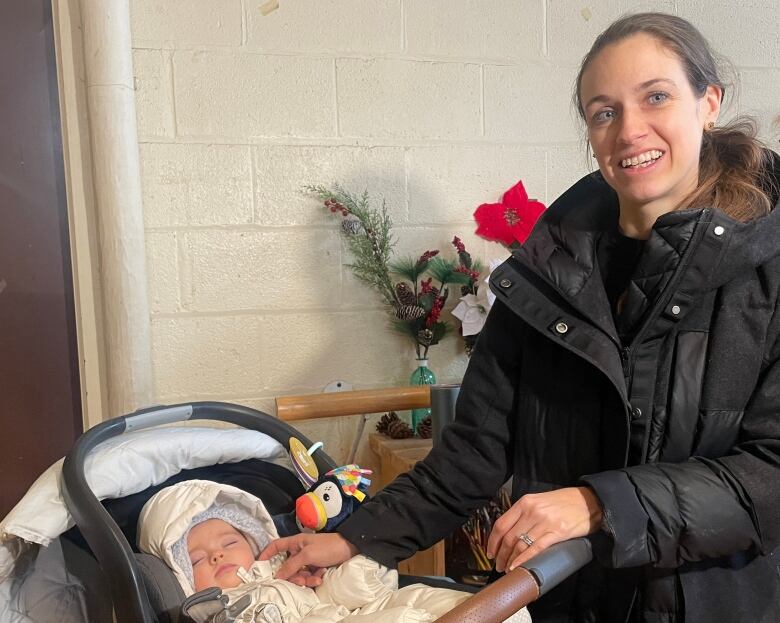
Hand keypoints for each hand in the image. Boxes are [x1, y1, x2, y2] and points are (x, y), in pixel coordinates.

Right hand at [259, 532, 358, 584]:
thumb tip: (277, 576)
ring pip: (298, 574)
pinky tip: (321, 577)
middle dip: (293, 576)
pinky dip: (313, 579)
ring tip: (315, 579)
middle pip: (286, 567)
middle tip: (301, 580)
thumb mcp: (308, 555)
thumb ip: (291, 565)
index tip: (259, 566)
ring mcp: (307, 559)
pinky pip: (308, 576)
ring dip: (305, 579)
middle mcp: (299, 551)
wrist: (349, 549)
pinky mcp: (315, 566)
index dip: (266, 554)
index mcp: (294, 543)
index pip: (275, 546)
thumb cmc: (328, 547)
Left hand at [486, 487, 602, 572]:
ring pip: (520, 544)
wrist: (589, 502)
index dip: (493, 541)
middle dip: (501, 554)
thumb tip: (509, 532)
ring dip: (510, 560)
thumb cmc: (563, 502)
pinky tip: (518, 567)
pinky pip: (535, 549)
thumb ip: (524, 513)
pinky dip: (524, 560)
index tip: (490, 552)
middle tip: (498, 565)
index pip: (501, 524)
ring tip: (507, 569)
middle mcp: (532, 511)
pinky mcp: (557, 533)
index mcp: (525, 502)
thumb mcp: (539, 501)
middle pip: (509, 537)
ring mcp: (544, 522)